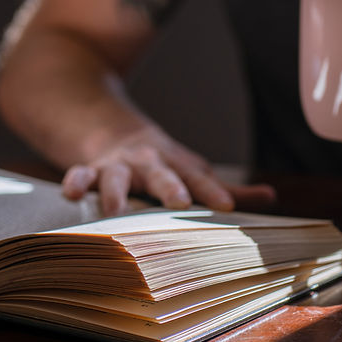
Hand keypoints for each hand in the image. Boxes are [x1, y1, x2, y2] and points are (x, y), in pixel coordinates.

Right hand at [61, 127, 275, 216]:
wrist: (113, 131)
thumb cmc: (162, 163)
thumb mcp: (192, 170)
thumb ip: (227, 188)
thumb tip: (270, 197)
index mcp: (177, 167)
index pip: (199, 180)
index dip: (214, 192)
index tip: (229, 208)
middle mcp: (149, 164)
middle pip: (161, 174)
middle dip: (169, 187)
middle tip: (179, 202)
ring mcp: (118, 166)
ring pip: (117, 176)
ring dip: (116, 191)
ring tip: (115, 211)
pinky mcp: (91, 169)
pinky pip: (80, 175)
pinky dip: (75, 182)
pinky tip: (71, 192)